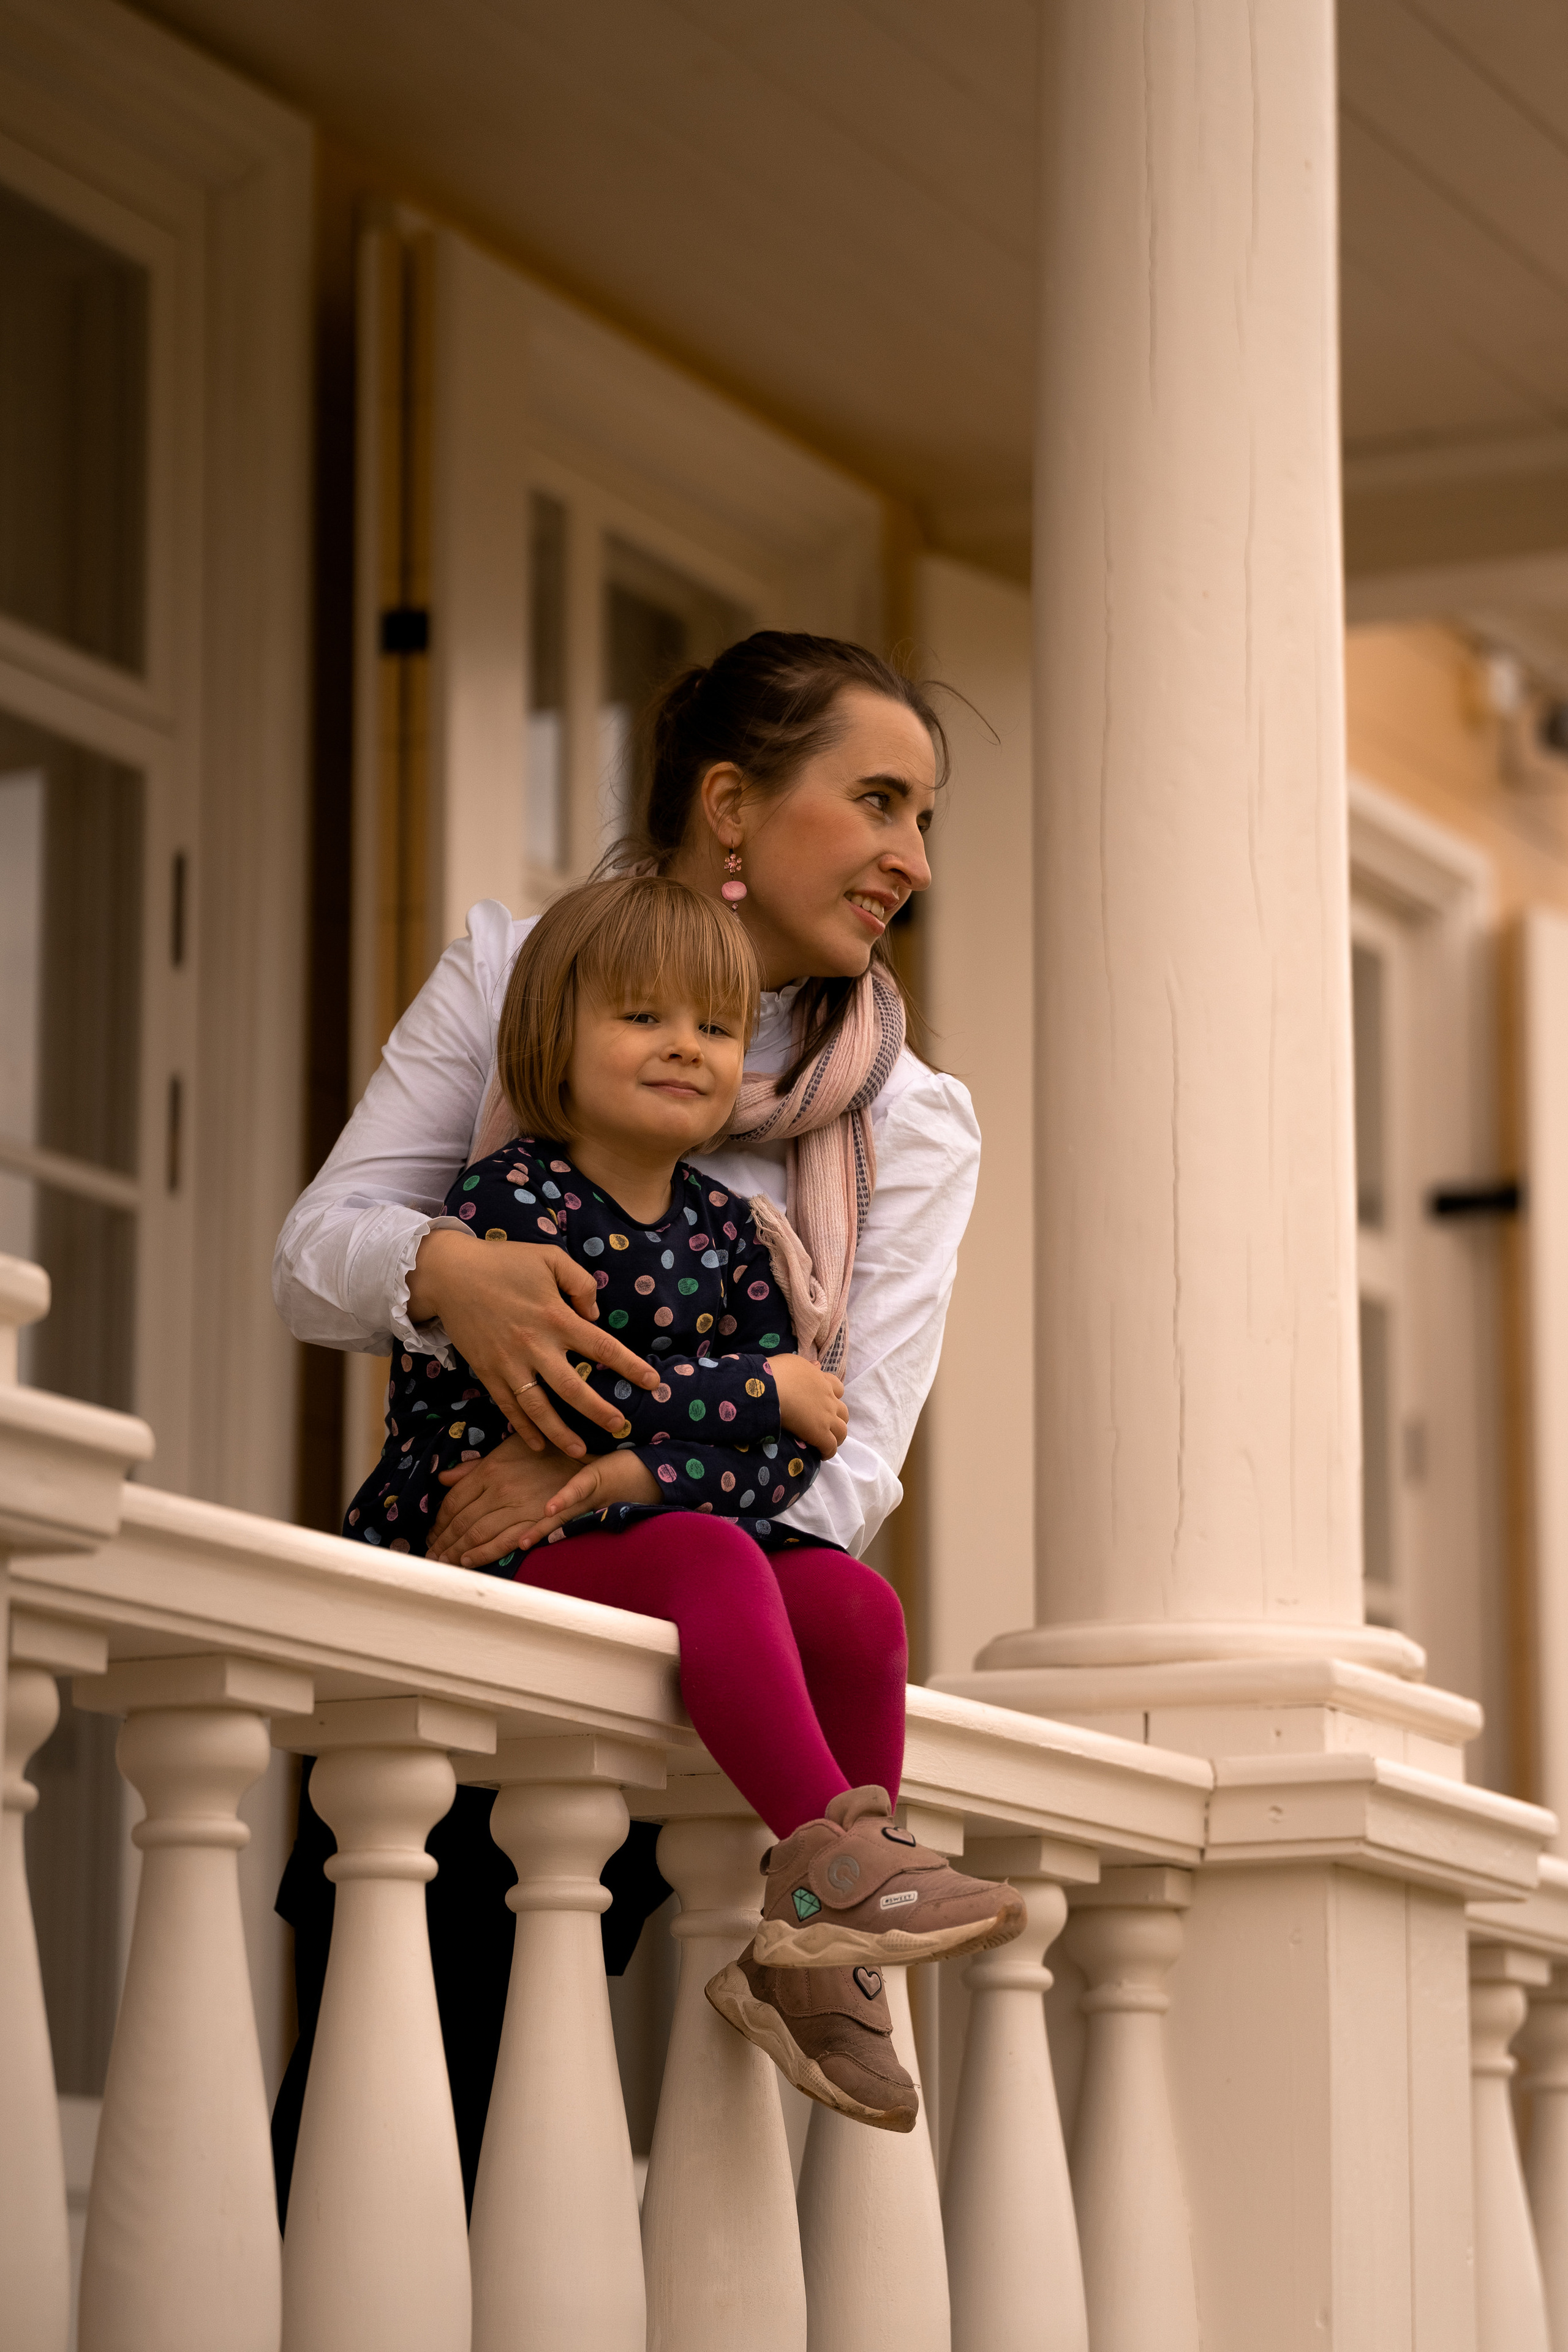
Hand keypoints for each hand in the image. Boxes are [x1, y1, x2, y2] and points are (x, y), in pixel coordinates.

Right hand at [407, 1232, 657, 1456]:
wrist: (450, 1274)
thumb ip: (580, 1283)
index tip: (652, 1383)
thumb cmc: (503, 1262)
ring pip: (538, 1407)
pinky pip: (508, 1407)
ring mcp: (509, 1363)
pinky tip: (539, 1444)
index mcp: (555, 1317)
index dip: (629, 1366)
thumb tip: (595, 1314)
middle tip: (621, 1427)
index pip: (601, 1346)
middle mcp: (534, 1345)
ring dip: (560, 1432)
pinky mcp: (487, 1372)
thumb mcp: (550, 1258)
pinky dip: (524, 1428)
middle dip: (598, 1411)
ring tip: (581, 1451)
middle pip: (572, 1387)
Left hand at [428, 1435, 656, 1566]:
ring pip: (491, 1532)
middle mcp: (506, 1488)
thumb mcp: (509, 1449)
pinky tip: (507, 1553)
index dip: (440, 1523)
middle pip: (468, 1522)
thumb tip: (443, 1479)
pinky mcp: (558, 1510)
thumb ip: (476, 1467)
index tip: (431, 1537)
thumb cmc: (551, 1450)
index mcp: (492, 1471)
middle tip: (433, 1560)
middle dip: (447, 1544)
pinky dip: (521, 1541)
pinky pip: (534, 1529)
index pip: (456, 1502)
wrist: (596, 1449)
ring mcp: (530, 1501)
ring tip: (454, 1565)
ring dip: (469, 1552)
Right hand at [766, 1355, 847, 1457]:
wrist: (770, 1387)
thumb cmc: (776, 1372)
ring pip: (842, 1431)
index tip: (823, 1402)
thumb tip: (817, 1365)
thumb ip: (807, 1366)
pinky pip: (830, 1447)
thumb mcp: (794, 1362)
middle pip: (843, 1412)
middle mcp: (828, 1398)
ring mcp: (826, 1416)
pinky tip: (821, 1455)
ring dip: (836, 1437)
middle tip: (824, 1425)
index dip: (833, 1396)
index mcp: (821, 1380)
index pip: (838, 1388)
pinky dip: (828, 1452)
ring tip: (825, 1443)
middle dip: (837, 1419)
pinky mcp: (820, 1433)